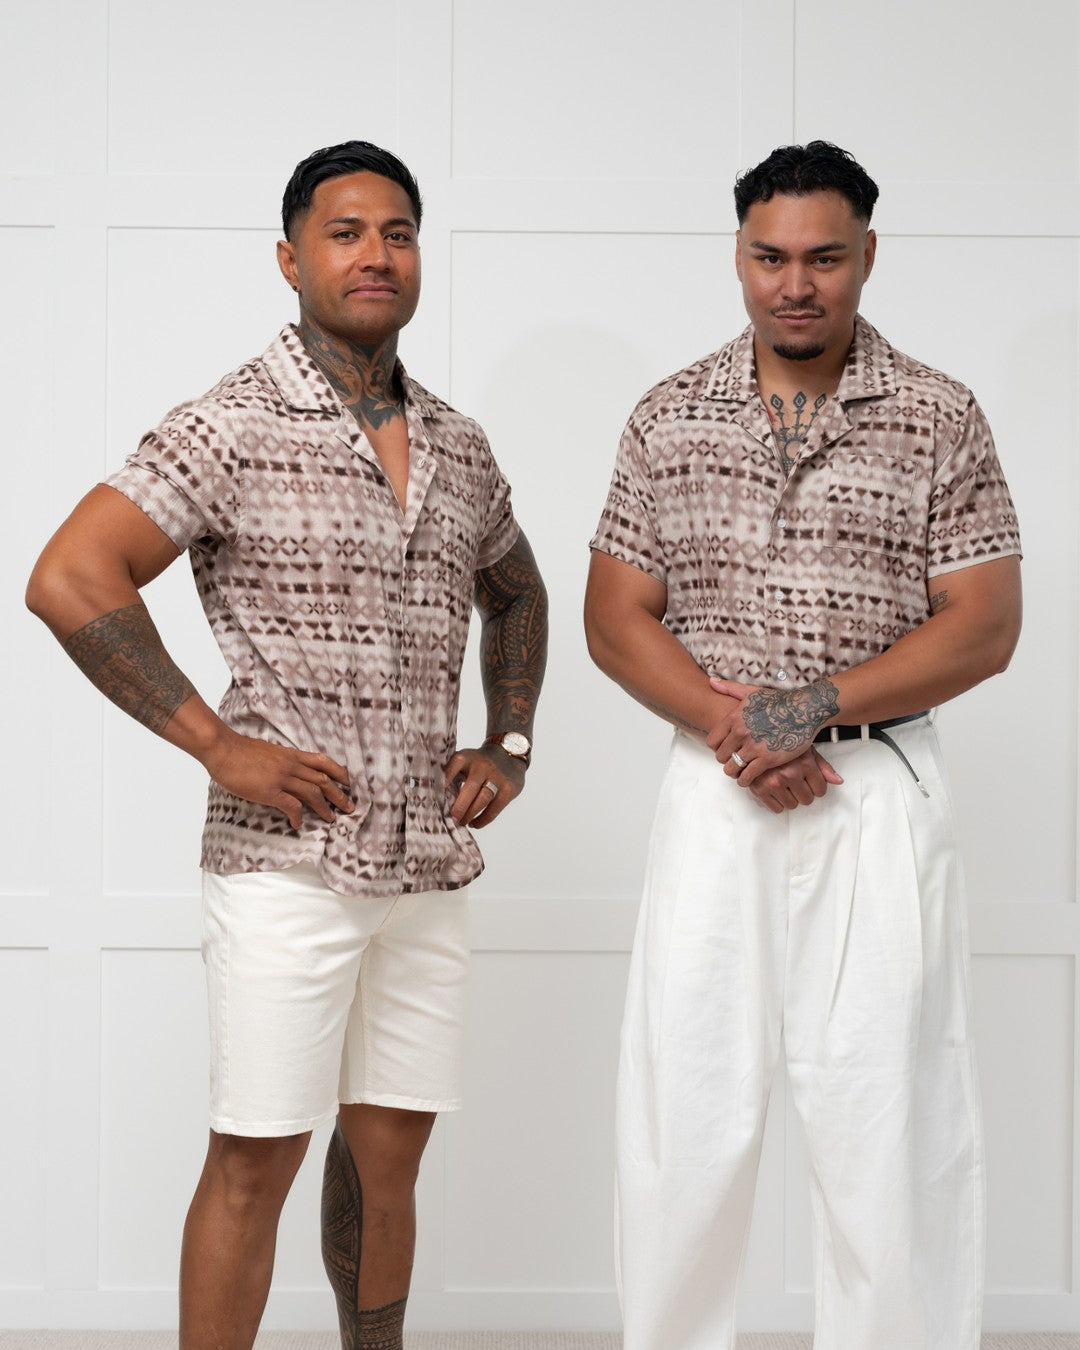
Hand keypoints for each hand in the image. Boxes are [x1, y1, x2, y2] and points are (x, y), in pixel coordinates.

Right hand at [202, 728, 353, 829]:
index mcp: (291, 754)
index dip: (339, 772)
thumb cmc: (241, 751)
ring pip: (313, 793)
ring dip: (324, 807)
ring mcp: (282, 778)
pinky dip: (298, 816)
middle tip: (350, 807)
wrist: (223, 749)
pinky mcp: (270, 791)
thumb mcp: (269, 751)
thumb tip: (290, 770)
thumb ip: (283, 760)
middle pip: (323, 780)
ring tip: (331, 819)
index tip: (349, 782)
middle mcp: (291, 765)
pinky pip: (292, 805)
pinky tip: (298, 824)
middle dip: (339, 794)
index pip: (323, 762)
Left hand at [444, 745, 525, 827]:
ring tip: (462, 822)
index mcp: (467, 757)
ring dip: (470, 815)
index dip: (446, 779)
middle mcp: (482, 765)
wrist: (509, 755)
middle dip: (460, 807)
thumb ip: (452, 774)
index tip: (435, 794)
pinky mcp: (509, 790)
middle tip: (451, 819)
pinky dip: (482, 820)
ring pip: (483, 800)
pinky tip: (474, 824)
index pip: (454, 766)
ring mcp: (498, 777)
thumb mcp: (466, 760)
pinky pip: (494, 809)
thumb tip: (437, 799)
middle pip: (471, 788)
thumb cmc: (479, 764)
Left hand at [707, 677, 842, 798]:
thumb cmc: (780, 701)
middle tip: (735, 762)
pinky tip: (749, 779)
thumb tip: (711, 682)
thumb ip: (730, 688)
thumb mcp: (752, 692)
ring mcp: (753, 746)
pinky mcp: (767, 759)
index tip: (727, 750)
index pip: (712, 741)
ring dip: (735, 772)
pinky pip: (747, 776)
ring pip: (731, 768)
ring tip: (741, 772)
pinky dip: (746, 781)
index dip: (718, 748)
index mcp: (734, 717)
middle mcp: (740, 732)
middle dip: (727, 761)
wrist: (805, 710)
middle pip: (720, 756)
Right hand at [743, 748, 842, 812]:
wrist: (753, 736)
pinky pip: (776, 808)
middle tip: (796, 782)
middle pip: (807, 800)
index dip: (817, 787)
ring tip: (784, 784)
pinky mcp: (759, 789)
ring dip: (790, 798)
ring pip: (792, 805)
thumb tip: (838, 781)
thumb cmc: (780, 741)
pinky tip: (775, 790)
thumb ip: (822, 766)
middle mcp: (790, 774)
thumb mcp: (805, 748)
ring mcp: (774, 782)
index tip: (810, 782)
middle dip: (804, 793)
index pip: (820, 790)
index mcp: (804, 763)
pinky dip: (777, 803)